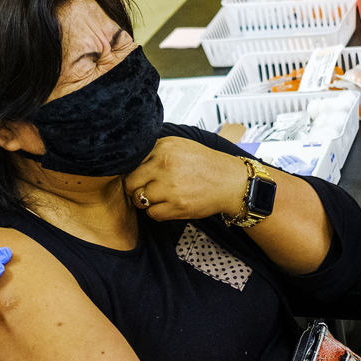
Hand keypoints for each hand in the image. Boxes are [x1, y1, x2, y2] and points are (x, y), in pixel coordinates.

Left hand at [122, 137, 246, 221]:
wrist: (231, 182)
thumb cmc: (204, 164)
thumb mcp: (179, 146)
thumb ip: (155, 150)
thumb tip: (129, 161)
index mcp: (164, 147)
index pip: (131, 162)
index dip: (132, 170)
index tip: (139, 174)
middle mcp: (165, 166)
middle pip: (130, 182)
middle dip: (134, 187)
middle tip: (143, 188)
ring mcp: (171, 187)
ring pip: (139, 199)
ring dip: (145, 201)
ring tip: (158, 196)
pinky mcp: (178, 206)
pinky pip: (152, 214)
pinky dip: (156, 212)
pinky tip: (166, 205)